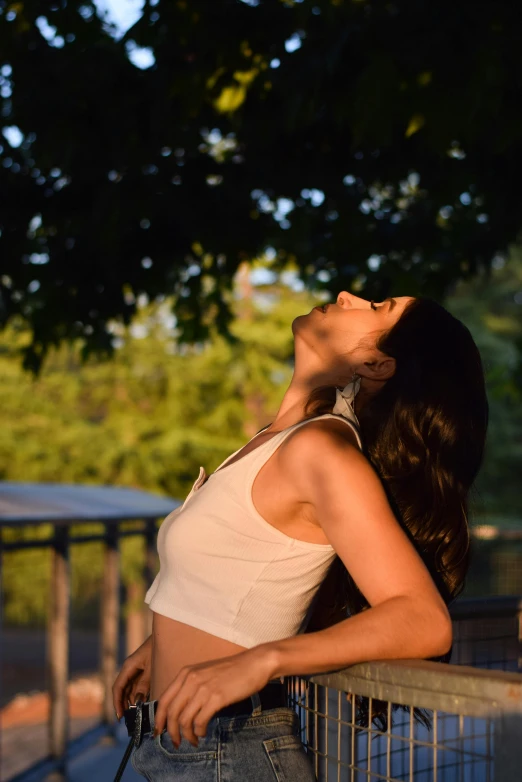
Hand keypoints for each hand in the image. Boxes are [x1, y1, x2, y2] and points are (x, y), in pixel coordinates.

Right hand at [112, 635, 151, 718]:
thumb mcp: (152, 668)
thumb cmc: (159, 649)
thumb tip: (136, 702)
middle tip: (130, 720)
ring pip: (130, 689)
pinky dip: (139, 695)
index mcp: (128, 666)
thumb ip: (144, 684)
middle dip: (124, 705)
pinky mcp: (143, 670)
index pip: (118, 688)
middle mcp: (130, 669)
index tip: (120, 716)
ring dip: (132, 701)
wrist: (168, 635)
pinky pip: (137, 686)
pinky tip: (144, 704)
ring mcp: (136, 670)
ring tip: (137, 715)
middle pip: (123, 690)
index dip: (117, 703)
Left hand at [153, 646, 276, 747]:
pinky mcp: (217, 697)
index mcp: (185, 673)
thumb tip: (180, 710)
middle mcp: (191, 679)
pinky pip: (200, 721)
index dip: (159, 719)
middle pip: (171, 712)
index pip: (164, 700)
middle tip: (176, 743)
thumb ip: (191, 687)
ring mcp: (203, 688)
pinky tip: (204, 732)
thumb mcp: (205, 674)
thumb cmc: (231, 670)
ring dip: (187, 735)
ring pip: (184, 720)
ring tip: (193, 740)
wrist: (254, 663)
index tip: (159, 732)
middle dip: (171, 732)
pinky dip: (200, 731)